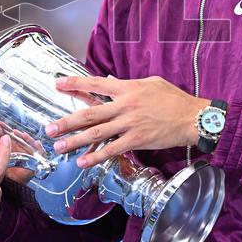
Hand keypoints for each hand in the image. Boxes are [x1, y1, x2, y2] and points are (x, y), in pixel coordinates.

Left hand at [46, 75, 207, 168]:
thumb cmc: (174, 99)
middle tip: (49, 128)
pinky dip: (96, 156)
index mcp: (127, 88)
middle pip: (90, 113)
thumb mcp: (151, 83)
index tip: (58, 84)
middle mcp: (125, 105)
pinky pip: (112, 149)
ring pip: (97, 133)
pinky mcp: (136, 140)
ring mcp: (129, 124)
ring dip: (75, 141)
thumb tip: (111, 80)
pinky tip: (83, 162)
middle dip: (67, 121)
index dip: (76, 84)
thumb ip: (129, 83)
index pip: (96, 84)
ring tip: (59, 146)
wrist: (192, 117)